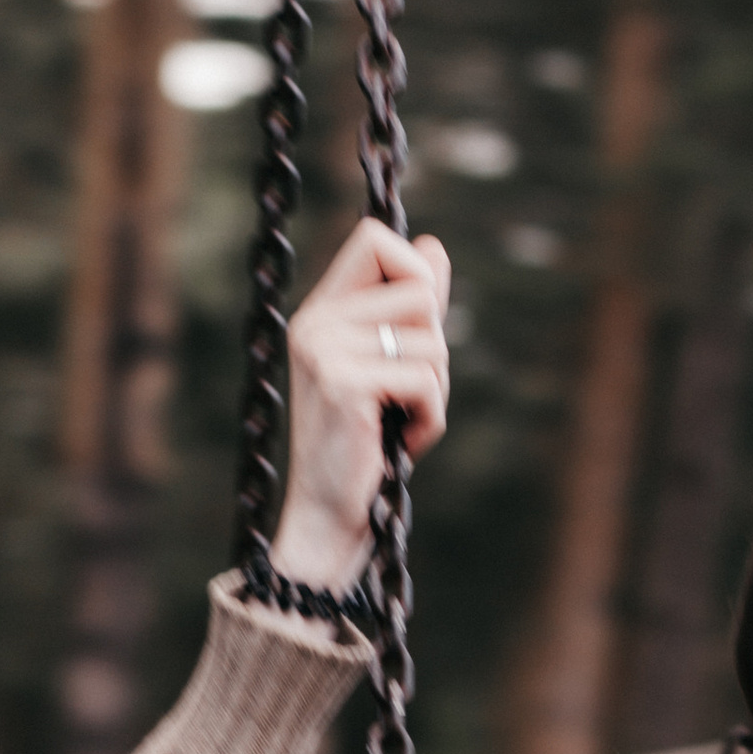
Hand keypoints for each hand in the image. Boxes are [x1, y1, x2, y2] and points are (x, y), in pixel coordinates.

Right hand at [266, 217, 451, 596]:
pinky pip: (426, 380)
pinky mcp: (343, 384)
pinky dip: (430, 420)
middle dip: (436, 348)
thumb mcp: (390, 366)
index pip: (375, 238)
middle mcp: (316, 323)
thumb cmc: (364, 444)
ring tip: (401, 423)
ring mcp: (325, 351)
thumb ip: (410, 308)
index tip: (419, 324)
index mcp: (322, 312)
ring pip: (432, 340)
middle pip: (421, 291)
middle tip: (409, 393)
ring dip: (435, 392)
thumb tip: (433, 246)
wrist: (328, 515)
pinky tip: (401, 443)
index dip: (414, 269)